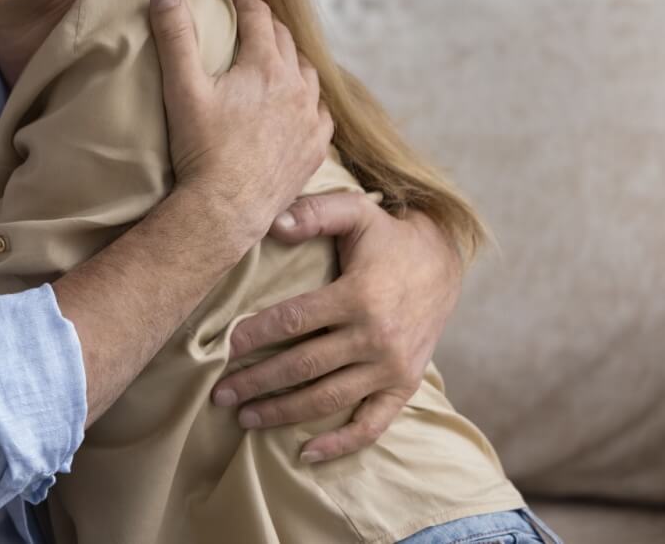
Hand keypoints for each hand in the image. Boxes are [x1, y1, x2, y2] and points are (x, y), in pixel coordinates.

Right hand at [148, 0, 332, 245]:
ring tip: (275, 54)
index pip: (257, 14)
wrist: (226, 209)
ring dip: (291, 56)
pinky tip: (300, 103)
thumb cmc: (201, 149)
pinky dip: (308, 98)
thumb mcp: (182, 87)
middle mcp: (296, 86)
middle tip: (247, 14)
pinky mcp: (314, 148)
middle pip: (284, 38)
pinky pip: (321, 112)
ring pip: (309, 71)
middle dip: (265, 21)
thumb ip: (175, 35)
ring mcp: (309, 119)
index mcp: (265, 65)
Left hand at [212, 192, 462, 461]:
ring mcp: (392, 366)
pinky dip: (341, 443)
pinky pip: (372, 424)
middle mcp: (376, 337)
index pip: (293, 321)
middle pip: (303, 366)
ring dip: (284, 412)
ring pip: (328, 398)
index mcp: (358, 296)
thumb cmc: (388, 236)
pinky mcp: (405, 385)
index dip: (255, 335)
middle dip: (257, 382)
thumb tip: (271, 223)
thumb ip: (313, 214)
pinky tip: (306, 453)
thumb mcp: (354, 212)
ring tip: (245, 417)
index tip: (224, 347)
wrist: (445, 262)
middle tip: (219, 393)